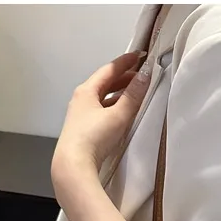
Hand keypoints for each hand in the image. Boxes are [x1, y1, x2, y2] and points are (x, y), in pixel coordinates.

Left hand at [52, 51, 151, 189]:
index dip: (125, 62)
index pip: (108, 70)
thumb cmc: (95, 137)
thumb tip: (146, 75)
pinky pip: (102, 111)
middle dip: (123, 78)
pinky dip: (114, 107)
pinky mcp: (83, 130)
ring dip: (119, 94)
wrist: (74, 165)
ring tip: (135, 93)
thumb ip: (133, 96)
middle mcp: (81, 99)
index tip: (140, 56)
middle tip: (142, 76)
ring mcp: (81, 115)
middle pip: (104, 83)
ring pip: (103, 98)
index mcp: (86, 90)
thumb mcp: (118, 115)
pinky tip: (122, 113)